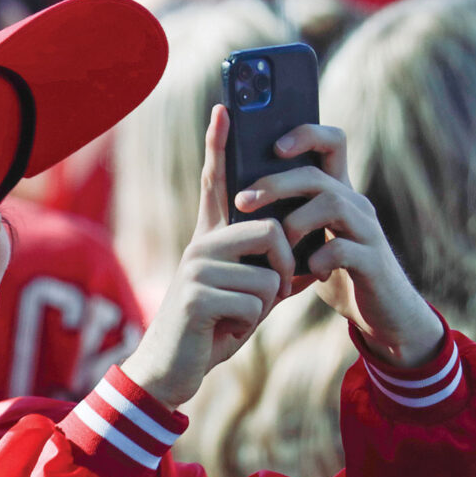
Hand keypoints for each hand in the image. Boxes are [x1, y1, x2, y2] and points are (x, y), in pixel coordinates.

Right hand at [121, 105, 294, 408]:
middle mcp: (200, 244)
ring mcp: (196, 267)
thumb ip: (270, 274)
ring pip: (269, 273)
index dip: (219, 145)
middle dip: (282, 269)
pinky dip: (251, 323)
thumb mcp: (247, 297)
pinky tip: (223, 330)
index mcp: (210, 239)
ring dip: (264, 305)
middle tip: (262, 298)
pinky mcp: (197, 294)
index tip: (223, 108)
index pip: (216, 184)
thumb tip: (306, 264)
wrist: (169, 368)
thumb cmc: (210, 330)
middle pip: (271, 231)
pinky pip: (256, 300)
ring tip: (234, 317)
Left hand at [235, 122, 443, 367]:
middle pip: (317, 175)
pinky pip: (344, 249)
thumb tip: (236, 195)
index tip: (274, 146)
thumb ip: (284, 214)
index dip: (306, 134)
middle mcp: (355, 203)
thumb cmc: (332, 269)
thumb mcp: (307, 237)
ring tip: (276, 244)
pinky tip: (307, 273)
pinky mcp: (373, 262)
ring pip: (333, 203)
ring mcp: (367, 230)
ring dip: (295, 222)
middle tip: (243, 201)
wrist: (380, 311)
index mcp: (337, 191)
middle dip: (276, 184)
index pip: (331, 142)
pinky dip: (319, 259)